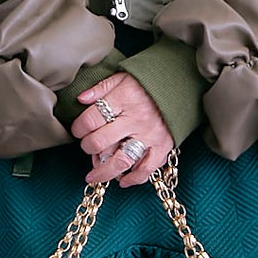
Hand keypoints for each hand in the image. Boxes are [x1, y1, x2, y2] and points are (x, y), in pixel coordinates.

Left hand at [71, 71, 173, 187]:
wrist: (179, 86)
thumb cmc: (147, 84)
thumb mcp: (123, 77)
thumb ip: (101, 88)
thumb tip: (81, 99)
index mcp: (124, 99)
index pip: (91, 119)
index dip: (78, 128)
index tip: (77, 130)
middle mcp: (136, 119)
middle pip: (101, 141)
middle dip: (87, 147)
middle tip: (86, 146)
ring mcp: (150, 135)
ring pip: (121, 160)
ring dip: (103, 172)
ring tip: (93, 176)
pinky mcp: (163, 147)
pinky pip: (147, 169)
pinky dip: (133, 179)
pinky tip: (122, 180)